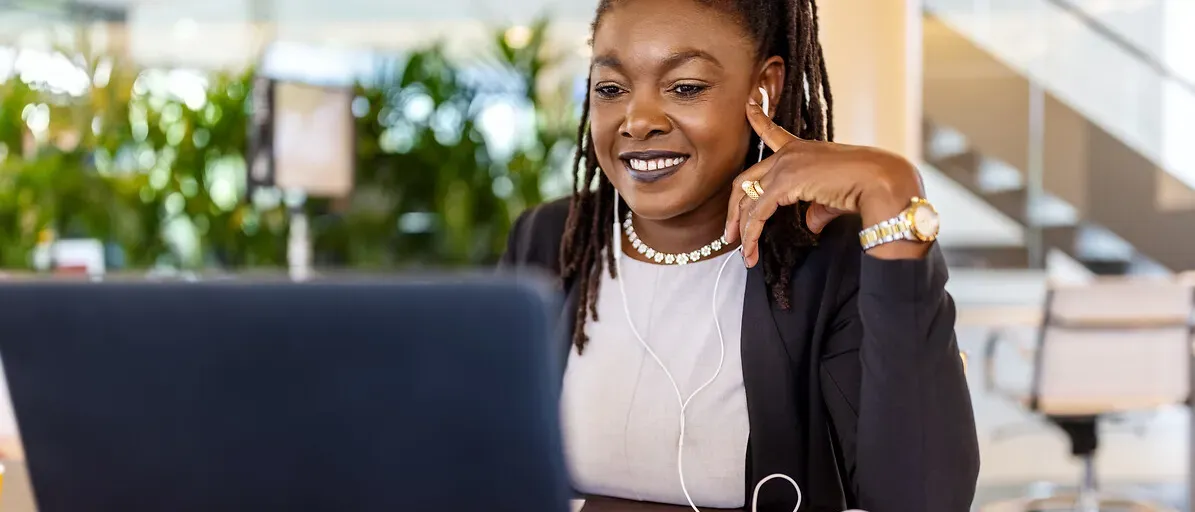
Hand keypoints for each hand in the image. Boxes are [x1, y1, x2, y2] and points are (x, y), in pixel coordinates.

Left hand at [725, 98, 925, 266]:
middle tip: (730, 235)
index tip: (749, 104)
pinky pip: (758, 212)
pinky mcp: (784, 182)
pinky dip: (752, 235)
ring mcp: (784, 165)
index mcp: (801, 149)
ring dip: (743, 230)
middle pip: (746, 180)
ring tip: (744, 254)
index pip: (772, 132)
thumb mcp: (833, 198)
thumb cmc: (865, 187)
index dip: (758, 119)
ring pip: (748, 200)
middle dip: (735, 209)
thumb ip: (816, 209)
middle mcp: (788, 154)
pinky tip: (752, 252)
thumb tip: (810, 224)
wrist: (880, 182)